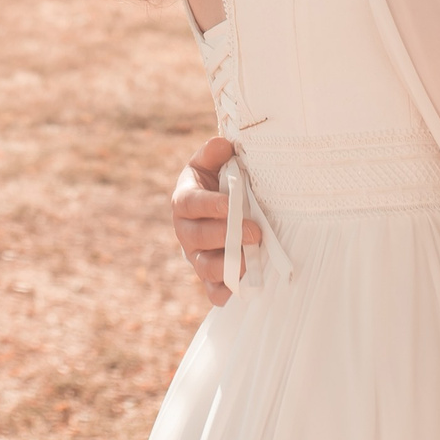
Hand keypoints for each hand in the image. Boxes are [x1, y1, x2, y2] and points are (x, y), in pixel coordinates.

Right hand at [171, 137, 259, 304]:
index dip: (209, 205)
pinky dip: (227, 293)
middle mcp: (186, 231)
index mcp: (184, 200)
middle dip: (226, 236)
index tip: (232, 205)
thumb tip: (223, 146)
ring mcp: (197, 257)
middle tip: (255, 232)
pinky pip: (214, 292)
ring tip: (253, 258)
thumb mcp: (214, 162)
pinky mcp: (210, 278)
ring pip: (205, 268)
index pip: (190, 203)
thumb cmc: (220, 181)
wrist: (223, 207)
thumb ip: (216, 152)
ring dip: (228, 265)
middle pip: (198, 238)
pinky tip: (244, 287)